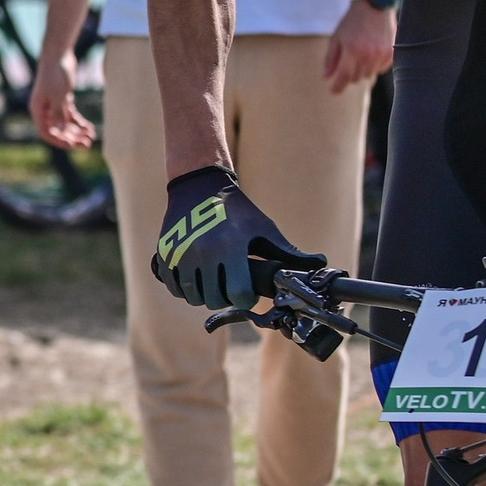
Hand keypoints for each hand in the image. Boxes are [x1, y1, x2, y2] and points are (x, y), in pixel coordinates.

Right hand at [27, 49, 96, 147]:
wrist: (59, 54)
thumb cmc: (55, 73)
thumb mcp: (58, 95)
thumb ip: (59, 113)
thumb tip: (60, 131)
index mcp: (38, 110)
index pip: (47, 133)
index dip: (59, 141)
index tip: (73, 144)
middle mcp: (45, 110)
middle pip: (58, 131)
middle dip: (72, 138)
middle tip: (87, 144)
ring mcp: (54, 105)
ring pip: (66, 124)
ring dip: (78, 132)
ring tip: (92, 136)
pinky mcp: (63, 100)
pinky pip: (71, 116)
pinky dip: (80, 122)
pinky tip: (90, 127)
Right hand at [151, 165, 322, 309]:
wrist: (199, 186)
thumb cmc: (237, 209)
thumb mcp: (264, 228)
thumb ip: (288, 252)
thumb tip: (320, 263)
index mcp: (229, 248)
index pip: (238, 294)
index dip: (245, 297)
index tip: (247, 290)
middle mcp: (202, 253)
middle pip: (214, 299)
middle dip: (225, 297)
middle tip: (230, 286)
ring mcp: (180, 254)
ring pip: (192, 296)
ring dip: (204, 295)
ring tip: (213, 283)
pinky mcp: (164, 254)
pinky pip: (174, 287)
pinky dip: (184, 289)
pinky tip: (195, 279)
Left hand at [323, 0, 396, 94]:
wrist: (374, 5)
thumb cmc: (352, 21)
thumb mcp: (336, 37)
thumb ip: (331, 58)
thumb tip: (326, 77)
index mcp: (352, 51)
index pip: (344, 77)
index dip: (338, 87)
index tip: (333, 92)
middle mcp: (368, 55)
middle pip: (356, 78)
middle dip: (349, 74)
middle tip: (347, 62)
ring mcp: (381, 54)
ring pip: (369, 75)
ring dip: (361, 71)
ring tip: (359, 55)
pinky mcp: (391, 53)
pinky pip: (381, 70)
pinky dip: (374, 67)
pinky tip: (370, 55)